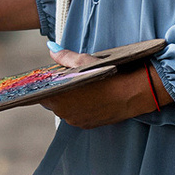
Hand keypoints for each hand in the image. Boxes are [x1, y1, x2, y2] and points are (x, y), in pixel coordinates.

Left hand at [47, 59, 163, 129]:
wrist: (134, 92)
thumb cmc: (108, 75)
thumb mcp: (85, 62)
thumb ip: (65, 57)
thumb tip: (51, 49)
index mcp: (59, 99)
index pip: (40, 95)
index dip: (42, 86)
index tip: (44, 81)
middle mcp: (65, 114)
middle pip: (54, 101)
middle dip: (58, 91)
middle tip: (67, 79)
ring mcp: (77, 121)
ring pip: (66, 109)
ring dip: (70, 99)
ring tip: (81, 86)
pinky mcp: (89, 125)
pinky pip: (78, 115)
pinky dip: (80, 107)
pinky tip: (90, 96)